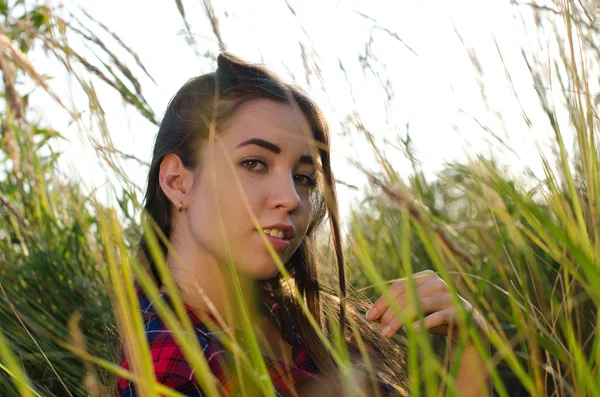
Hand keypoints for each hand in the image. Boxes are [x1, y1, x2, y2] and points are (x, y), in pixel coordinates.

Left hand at [365, 270, 486, 340]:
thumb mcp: (415, 311)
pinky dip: (423, 323)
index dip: (382, 301)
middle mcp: (437, 283)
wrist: (468, 328)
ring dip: (399, 321)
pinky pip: (437, 316)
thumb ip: (396, 310)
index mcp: (425, 277)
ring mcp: (448, 296)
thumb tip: (371, 316)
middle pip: (406, 297)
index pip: (398, 287)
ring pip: (418, 306)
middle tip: (380, 331)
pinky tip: (411, 331)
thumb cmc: (436, 317)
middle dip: (389, 314)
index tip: (369, 317)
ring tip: (387, 334)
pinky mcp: (458, 312)